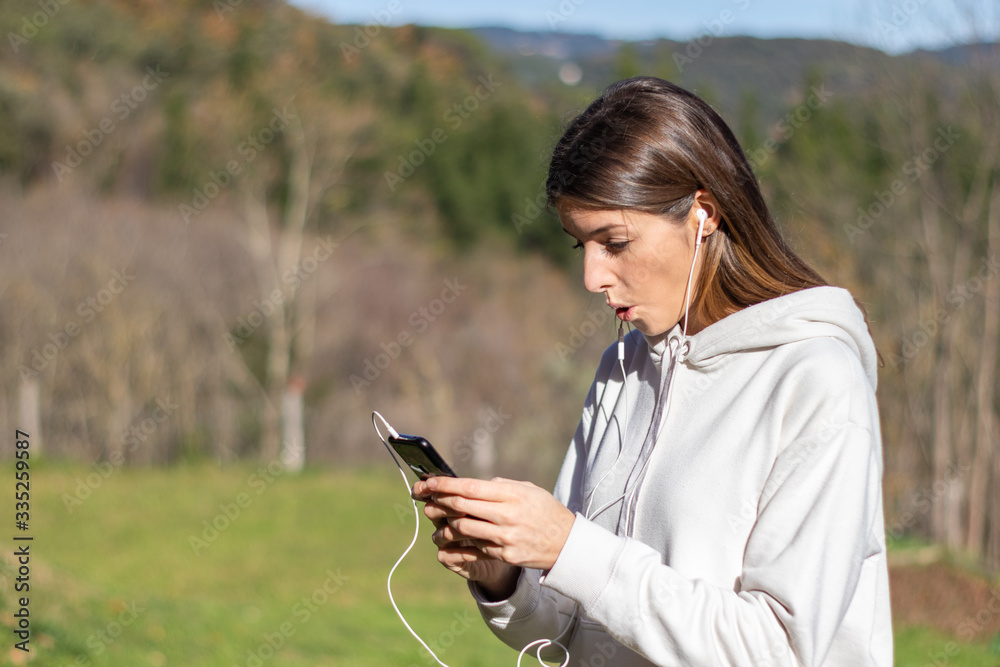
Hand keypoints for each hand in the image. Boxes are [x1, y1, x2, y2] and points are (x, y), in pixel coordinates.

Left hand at [414, 476, 575, 574]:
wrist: (567, 544)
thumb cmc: (545, 511)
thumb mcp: (528, 489)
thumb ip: (500, 486)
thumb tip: (473, 485)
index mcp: (511, 495)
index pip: (470, 487)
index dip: (445, 484)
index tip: (428, 481)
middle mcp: (506, 516)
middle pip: (461, 506)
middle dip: (437, 500)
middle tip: (423, 496)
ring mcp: (504, 538)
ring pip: (462, 528)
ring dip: (443, 523)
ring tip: (435, 518)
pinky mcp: (504, 555)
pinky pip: (474, 547)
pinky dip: (459, 540)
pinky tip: (451, 536)